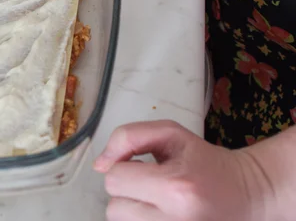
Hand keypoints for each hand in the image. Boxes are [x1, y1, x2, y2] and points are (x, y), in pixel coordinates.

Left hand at [93, 121, 273, 220]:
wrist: (246, 194)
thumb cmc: (205, 161)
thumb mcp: (171, 133)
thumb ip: (129, 137)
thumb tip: (99, 165)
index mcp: (176, 187)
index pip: (114, 179)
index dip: (124, 167)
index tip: (144, 165)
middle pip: (114, 207)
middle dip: (128, 191)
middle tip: (154, 185)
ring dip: (132, 210)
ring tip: (158, 201)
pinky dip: (142, 219)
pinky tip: (160, 213)